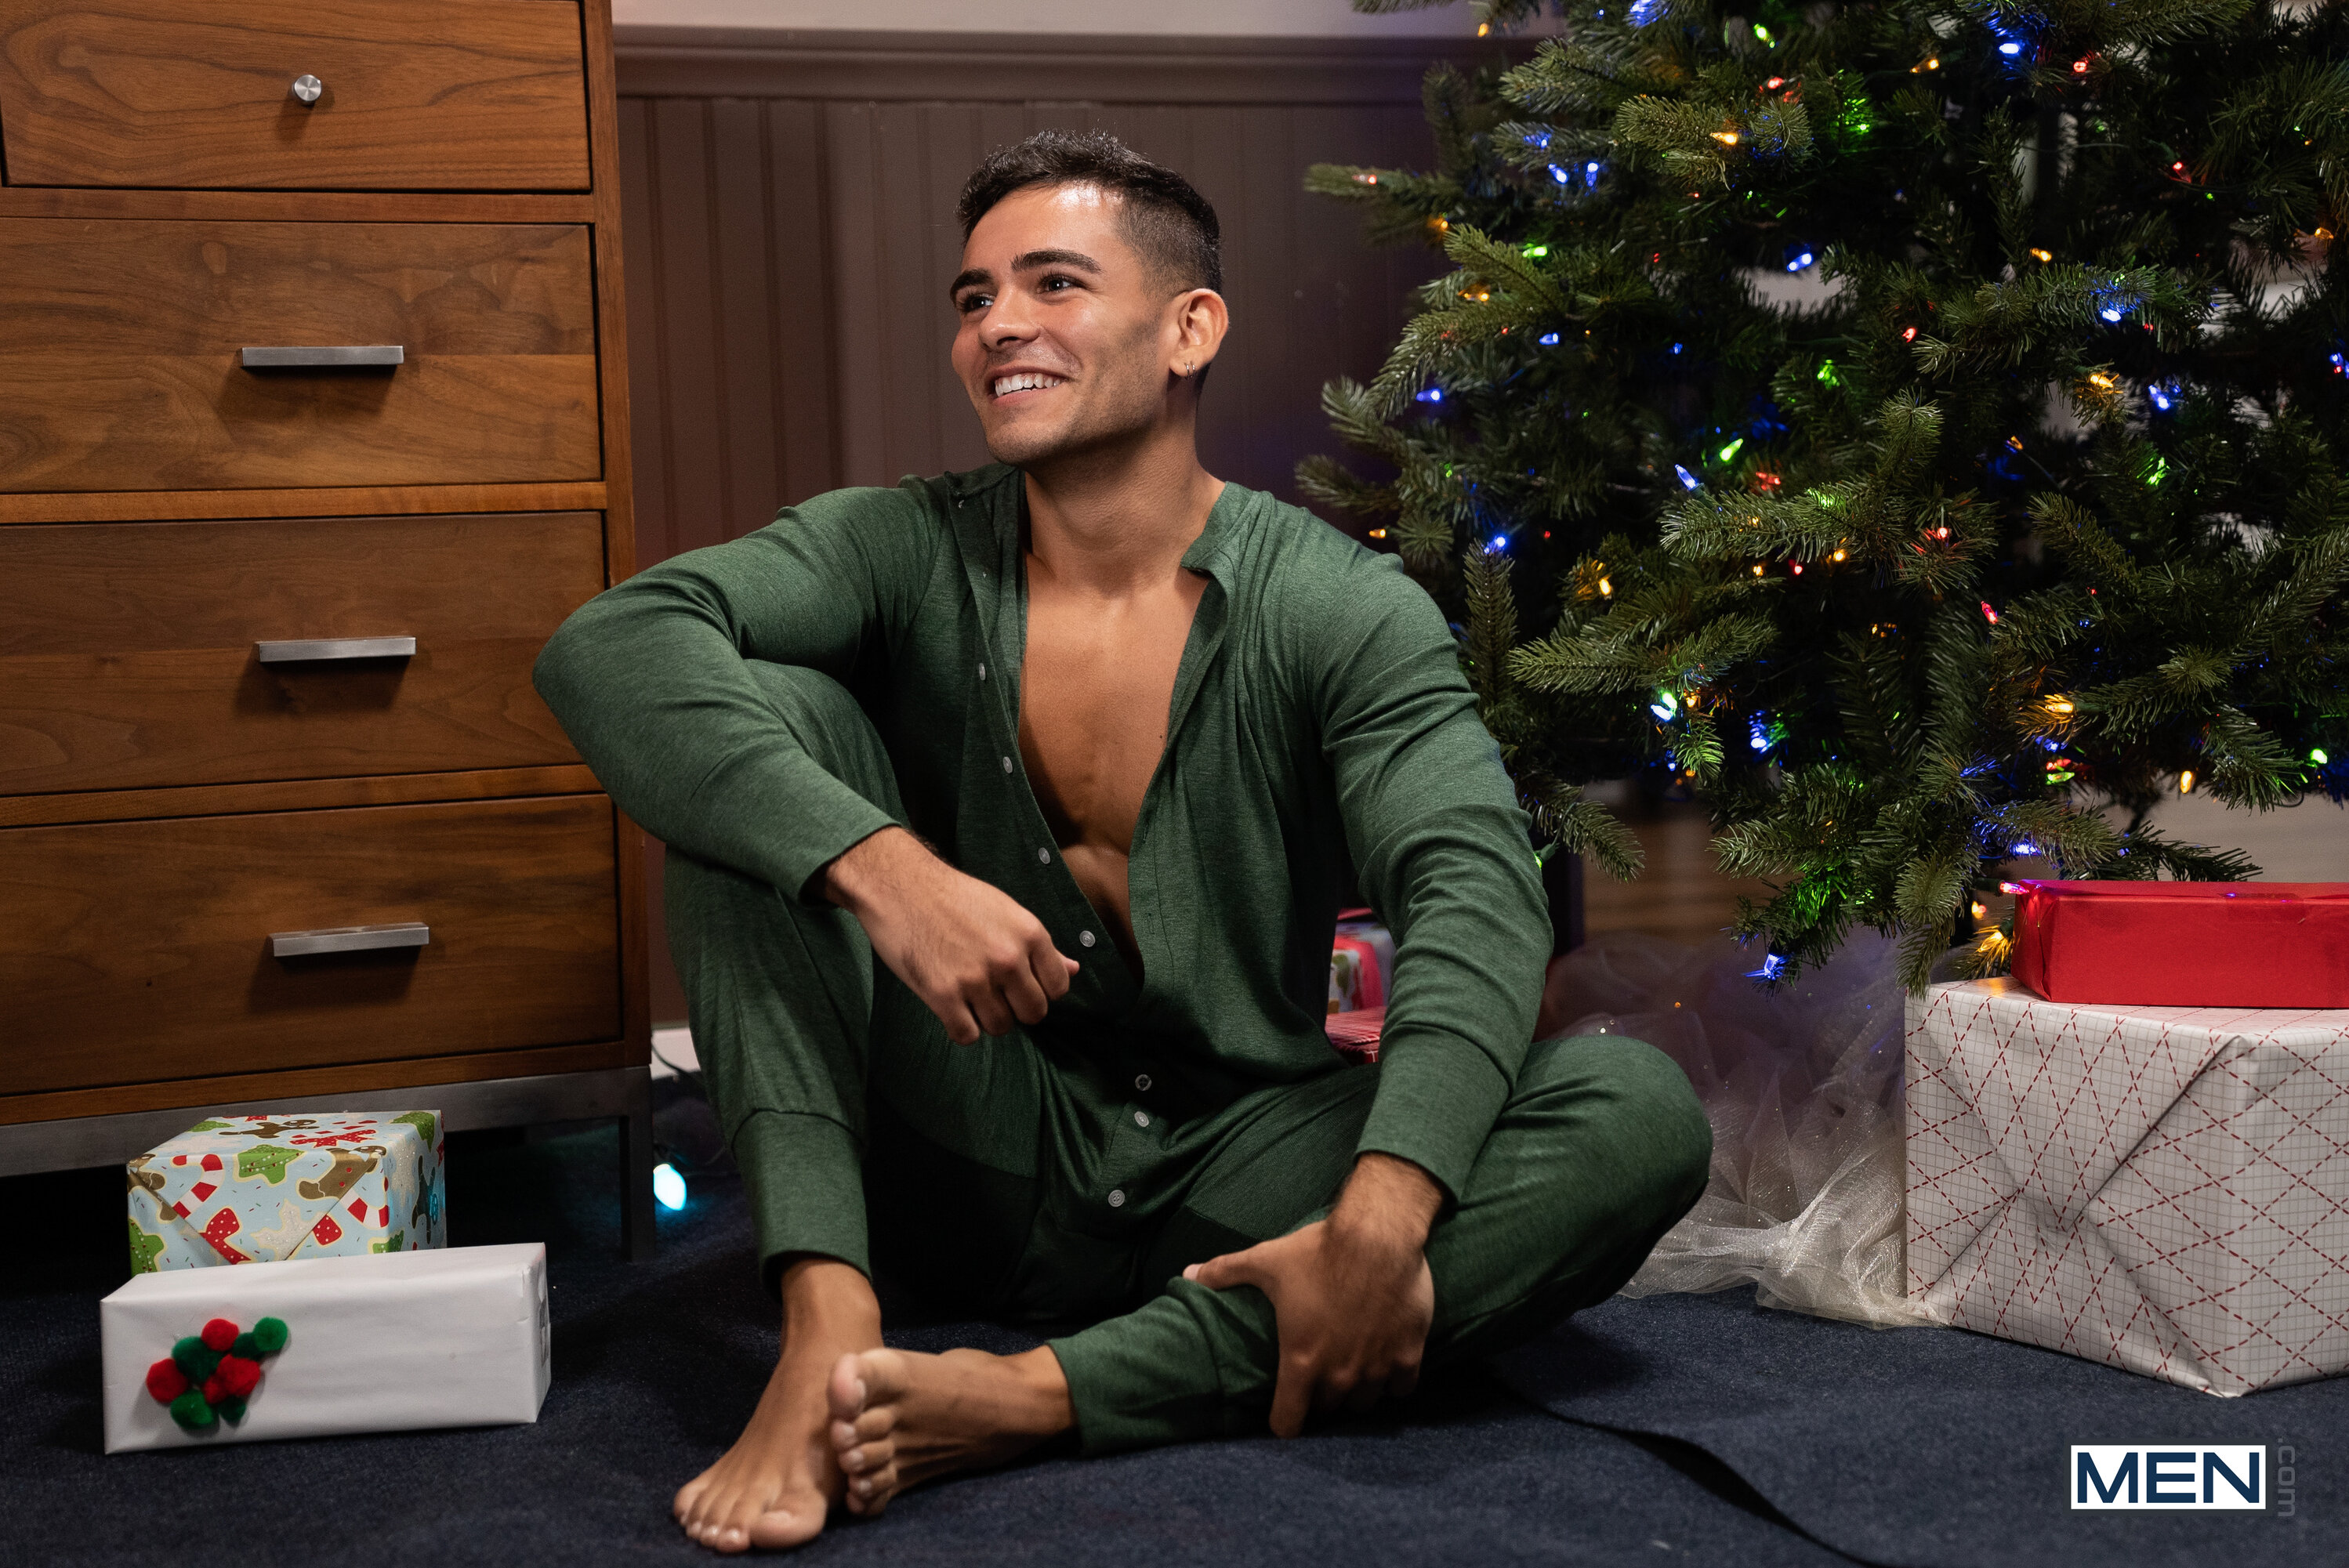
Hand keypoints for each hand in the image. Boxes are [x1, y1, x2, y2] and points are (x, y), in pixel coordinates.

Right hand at [823, 826, 1077, 1043]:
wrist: (900, 885)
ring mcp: (975, 978)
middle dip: (1017, 1009)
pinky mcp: (942, 995)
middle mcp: (1008, 958)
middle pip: (1033, 1013)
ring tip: (970, 997)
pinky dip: (960, 1028)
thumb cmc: (954, 897)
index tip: (1021, 984)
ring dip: (987, 1019)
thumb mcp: (1006, 911)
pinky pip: (967, 1035)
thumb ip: (1041, 946)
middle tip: (995, 994)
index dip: (1041, 990)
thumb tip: (1074, 970)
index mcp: (1029, 934)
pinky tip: (951, 1008)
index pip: (1058, 987)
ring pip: (1000, 1027)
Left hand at [1182, 1152, 1440, 1436]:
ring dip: (1358, 1390)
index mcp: (1301, 1362)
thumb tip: (1188, 1274)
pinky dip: (1395, 1379)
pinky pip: (1401, 1388)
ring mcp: (1377, 1369)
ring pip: (1365, 1402)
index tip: (1286, 1412)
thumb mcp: (1265, 1260)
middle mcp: (1340, 1375)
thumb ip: (1225, 1272)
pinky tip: (1388, 1358)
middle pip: (1329, 1411)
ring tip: (1354, 1367)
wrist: (1378, 1234)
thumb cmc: (1317, 1251)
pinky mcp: (1409, 1357)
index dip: (1284, 1422)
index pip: (1288, 1423)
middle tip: (1321, 1374)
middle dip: (1322, 1397)